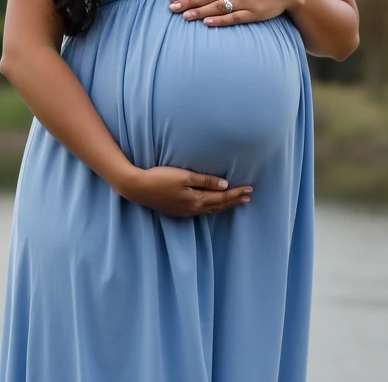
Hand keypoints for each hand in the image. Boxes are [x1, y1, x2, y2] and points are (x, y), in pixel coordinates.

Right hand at [116, 165, 252, 217]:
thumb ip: (205, 181)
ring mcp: (185, 212)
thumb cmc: (160, 178)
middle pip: (219, 206)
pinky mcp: (177, 211)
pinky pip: (201, 211)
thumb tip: (225, 185)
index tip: (250, 189)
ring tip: (235, 202)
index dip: (236, 193)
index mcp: (196, 200)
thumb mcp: (185, 176)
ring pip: (210, 210)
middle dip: (234, 201)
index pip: (222, 198)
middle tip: (248, 197)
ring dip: (224, 206)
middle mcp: (193, 209)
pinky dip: (211, 208)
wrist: (138, 188)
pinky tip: (212, 206)